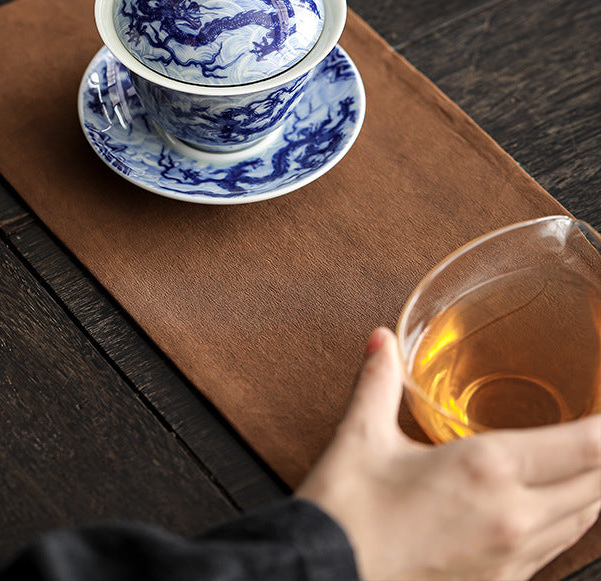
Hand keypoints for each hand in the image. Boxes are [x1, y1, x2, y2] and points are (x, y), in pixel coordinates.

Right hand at [296, 327, 600, 580]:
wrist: (323, 578)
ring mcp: (512, 561)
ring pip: (582, 522)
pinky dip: (566, 522)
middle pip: (597, 486)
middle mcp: (513, 518)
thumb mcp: (362, 437)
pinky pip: (554, 550)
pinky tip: (551, 508)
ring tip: (590, 463)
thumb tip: (382, 341)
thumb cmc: (345, 516)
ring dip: (593, 489)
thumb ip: (379, 381)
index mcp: (487, 470)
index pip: (585, 446)